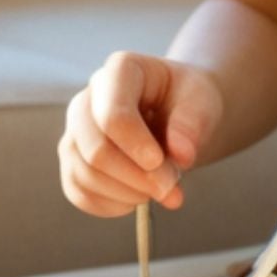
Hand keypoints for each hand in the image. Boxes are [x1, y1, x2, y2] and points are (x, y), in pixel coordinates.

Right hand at [58, 52, 222, 219]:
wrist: (177, 112)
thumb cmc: (187, 100)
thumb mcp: (201, 101)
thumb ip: (193, 123)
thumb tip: (182, 154)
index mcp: (120, 71)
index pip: (112, 114)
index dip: (135, 145)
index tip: (160, 163)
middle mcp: (88, 99)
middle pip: (94, 148)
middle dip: (135, 177)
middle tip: (171, 187)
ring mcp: (76, 131)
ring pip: (83, 173)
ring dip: (126, 193)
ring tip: (162, 190)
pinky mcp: (74, 160)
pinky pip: (78, 192)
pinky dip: (109, 205)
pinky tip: (138, 199)